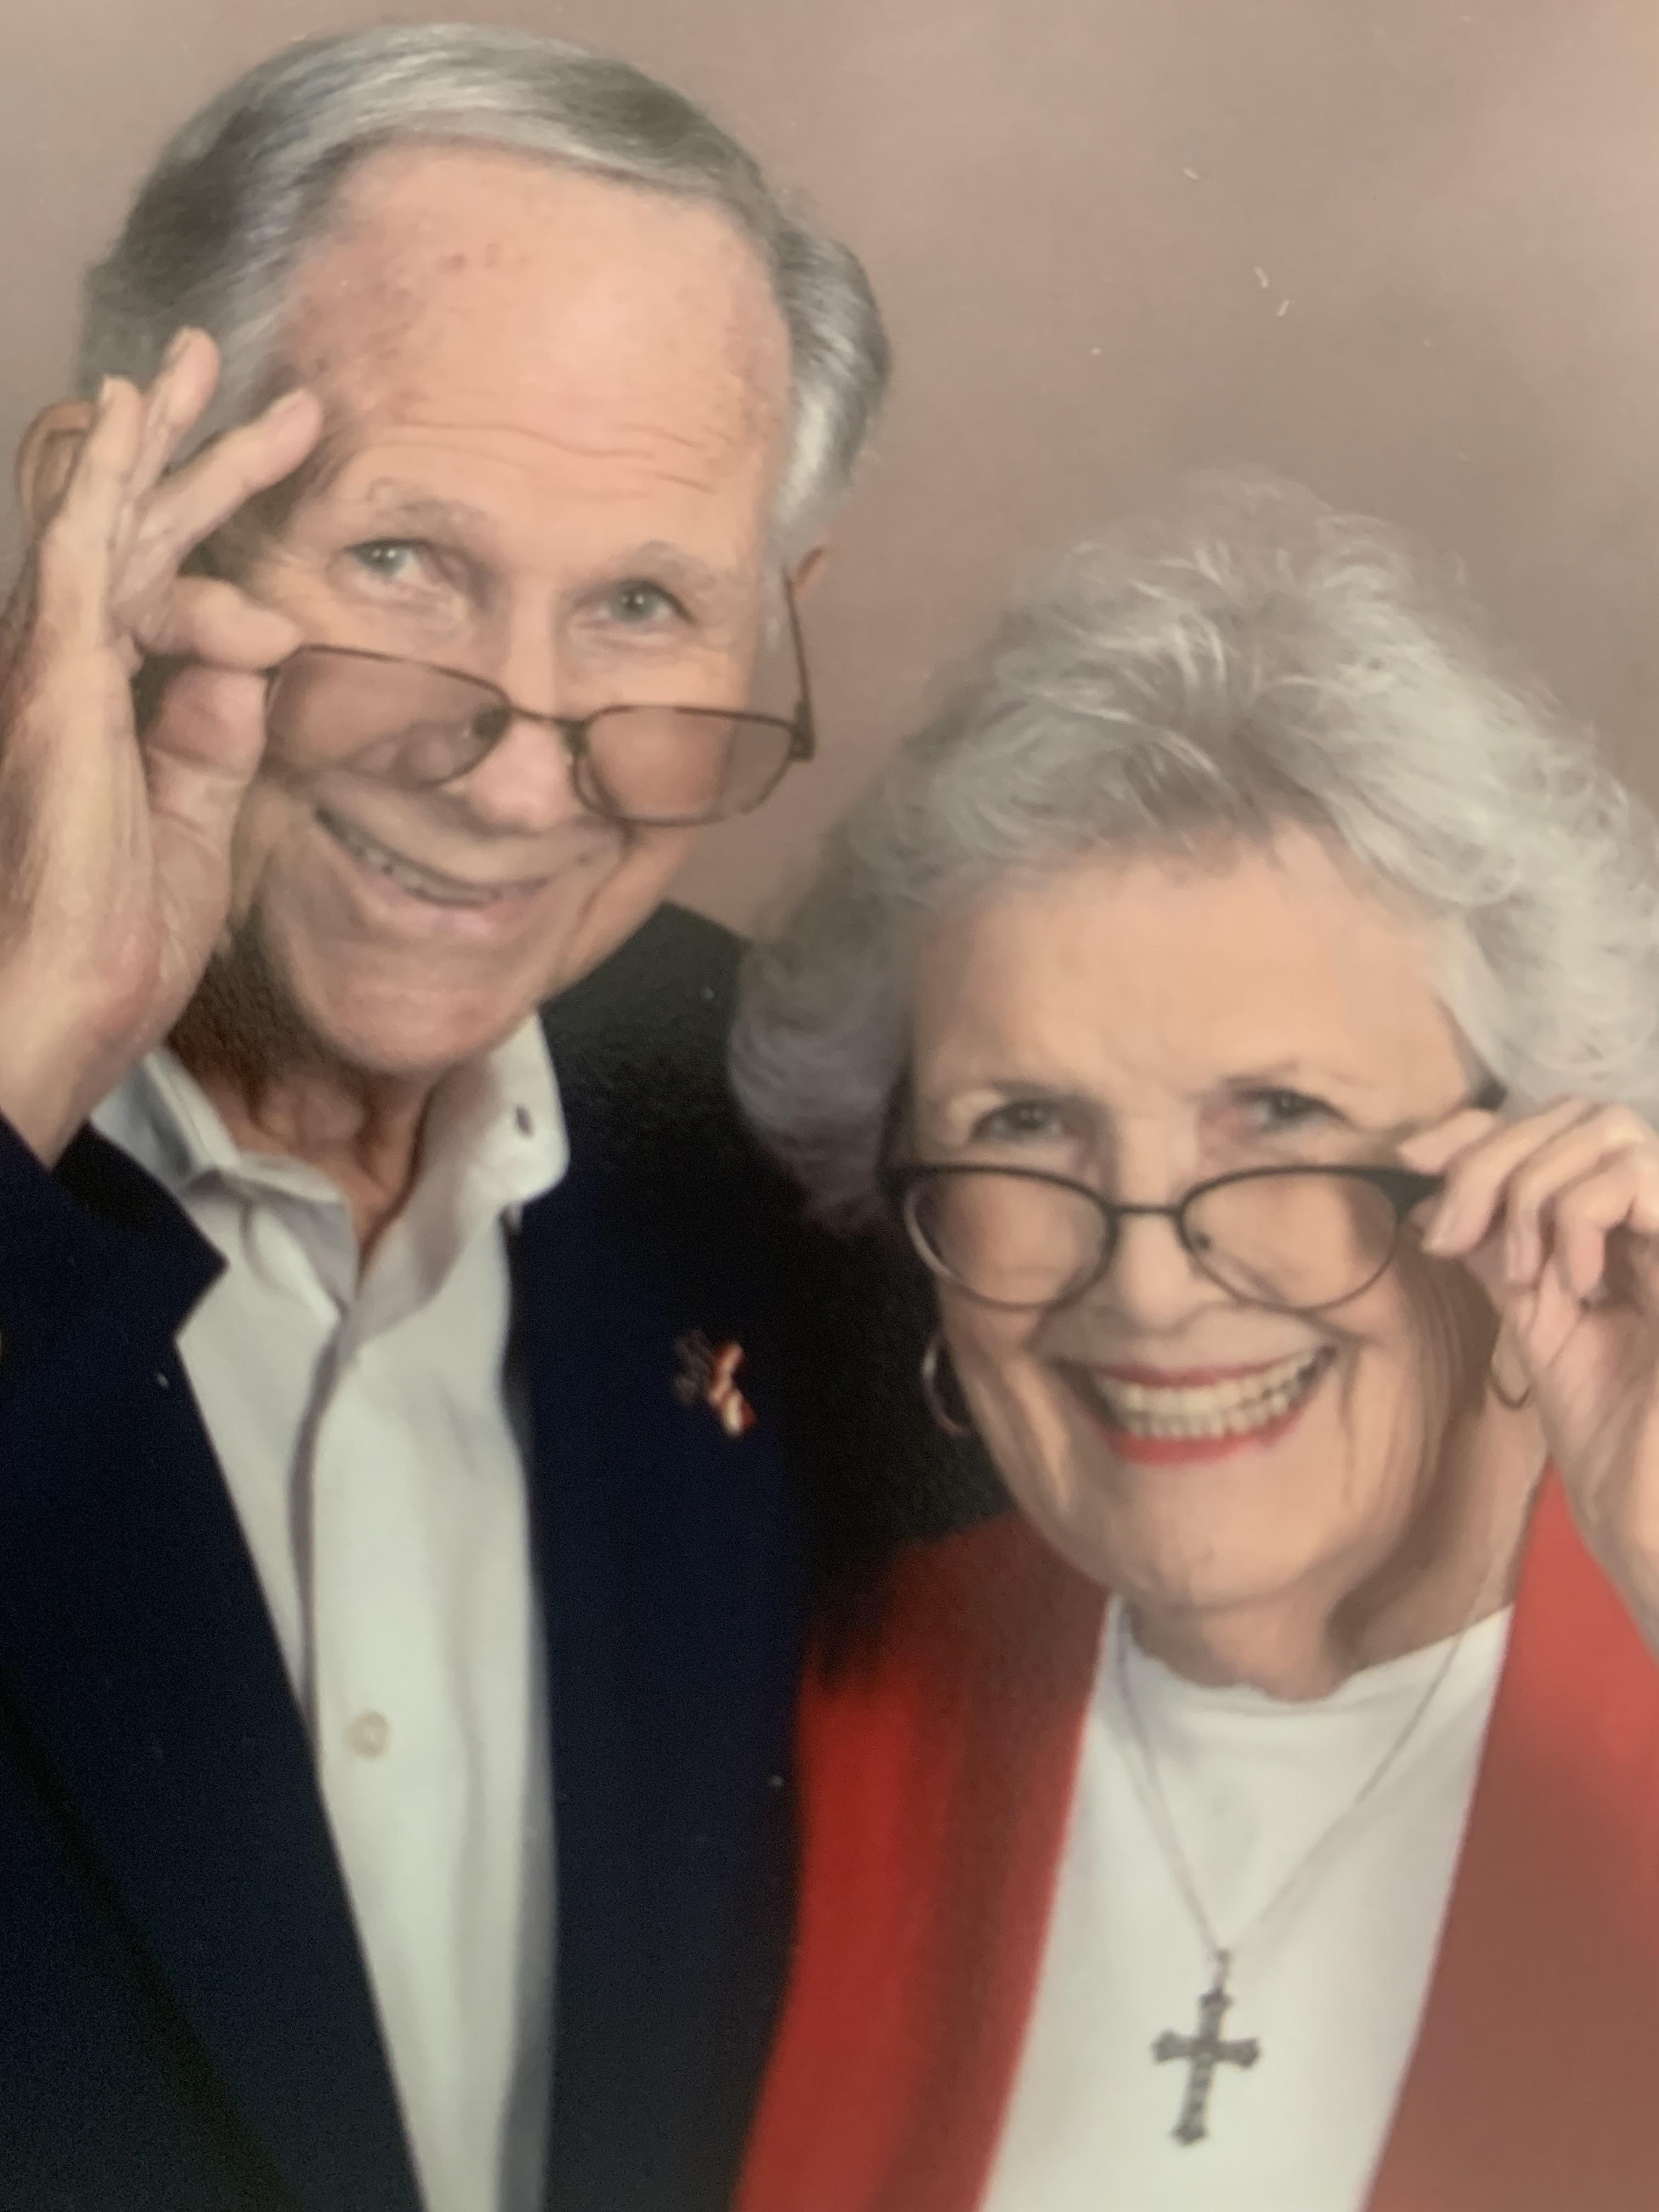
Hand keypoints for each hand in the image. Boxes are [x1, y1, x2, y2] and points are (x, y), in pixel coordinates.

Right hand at [0, 331, 320, 1162]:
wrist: (61, 1002)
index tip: (281, 492)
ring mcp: (49, 671)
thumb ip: (210, 744)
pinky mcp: (52, 681)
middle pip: (138, 540)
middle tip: (261, 392)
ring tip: (187, 366)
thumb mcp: (191, 827)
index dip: (215, 537)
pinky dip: (104, 481)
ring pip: (105, 524)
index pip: (158, 593)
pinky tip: (126, 416)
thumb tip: (250, 668)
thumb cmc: (111, 938)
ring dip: (152, 442)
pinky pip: (80, 555)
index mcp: (96, 710)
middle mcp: (61, 674)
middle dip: (198, 462)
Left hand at [1398, 1099, 1658, 1643]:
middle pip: (1575, 1111)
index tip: (1412, 1160)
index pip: (1555, 1122)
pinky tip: (1572, 1285)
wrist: (1655, 1508)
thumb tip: (1433, 1177)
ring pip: (1605, 1128)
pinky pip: (1632, 1177)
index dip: (1481, 1127)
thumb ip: (1498, 1240)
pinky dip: (1576, 1219)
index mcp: (1627, 1220)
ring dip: (1534, 1191)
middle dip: (1494, 1158)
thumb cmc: (1608, 1425)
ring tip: (1523, 1276)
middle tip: (1454, 1237)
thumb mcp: (1534, 1312)